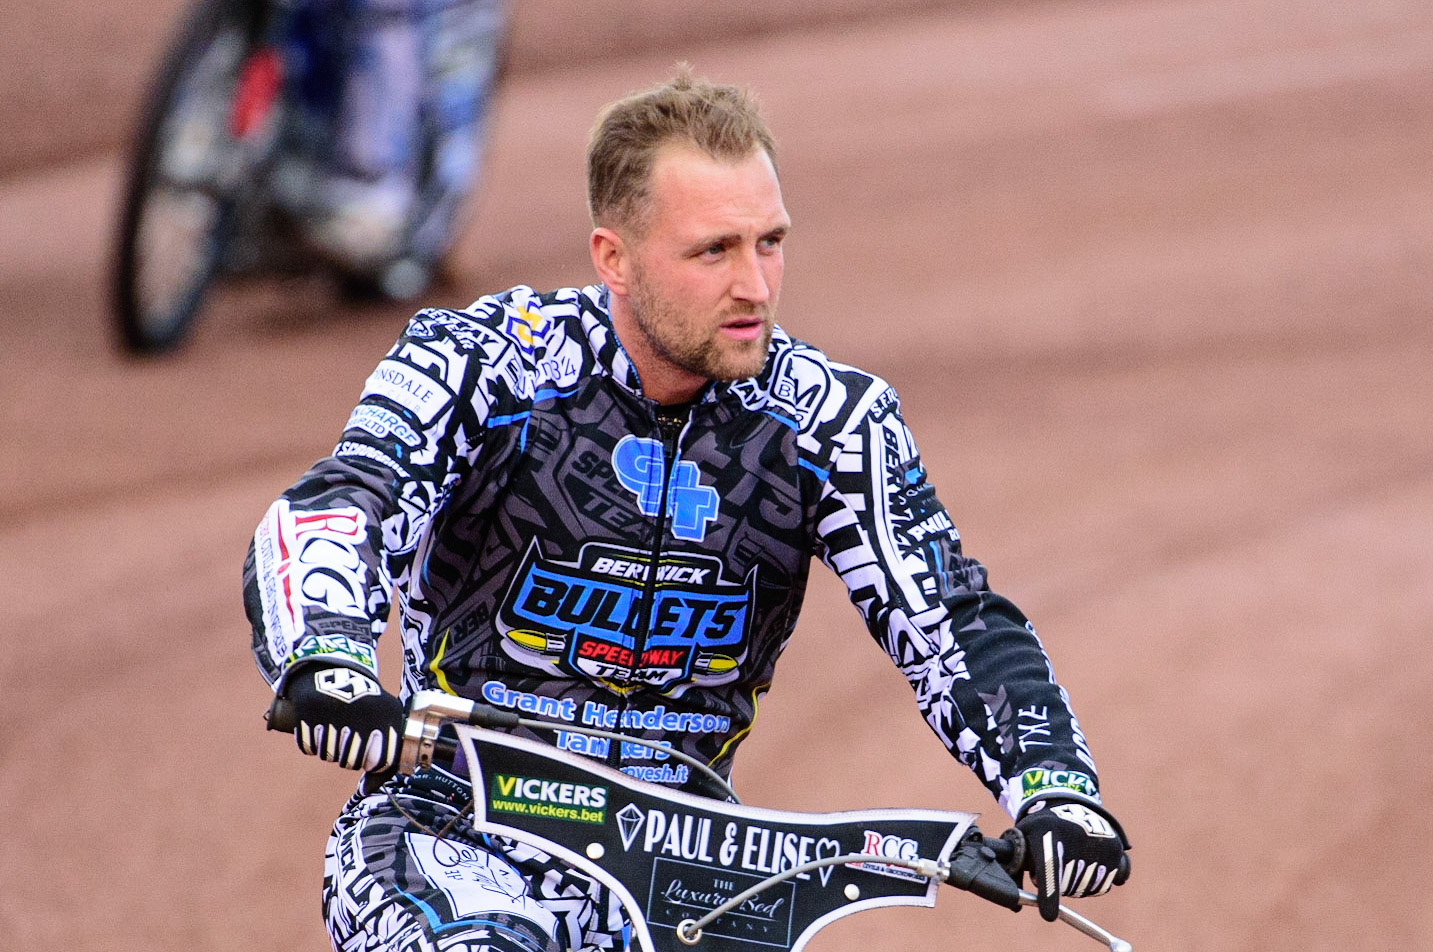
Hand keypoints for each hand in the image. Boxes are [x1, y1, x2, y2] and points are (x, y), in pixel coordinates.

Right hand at [281, 666, 403, 771]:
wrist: (333, 671)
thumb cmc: (363, 704)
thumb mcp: (384, 720)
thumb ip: (384, 755)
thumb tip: (367, 791)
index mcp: (385, 715)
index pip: (377, 762)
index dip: (371, 761)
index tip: (367, 750)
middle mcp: (360, 715)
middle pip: (350, 763)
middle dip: (347, 756)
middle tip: (347, 738)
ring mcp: (334, 714)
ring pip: (328, 756)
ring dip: (329, 748)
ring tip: (334, 728)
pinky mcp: (309, 712)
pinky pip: (308, 747)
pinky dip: (310, 740)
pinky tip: (319, 725)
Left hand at [1015, 798, 1129, 920]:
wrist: (1070, 804)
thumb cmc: (1041, 827)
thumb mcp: (1022, 837)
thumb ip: (1016, 868)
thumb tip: (1016, 904)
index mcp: (1049, 833)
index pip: (1050, 868)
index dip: (1049, 894)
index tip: (1048, 915)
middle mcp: (1078, 837)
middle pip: (1066, 886)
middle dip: (1055, 885)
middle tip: (1052, 866)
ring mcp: (1100, 844)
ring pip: (1085, 889)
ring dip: (1075, 884)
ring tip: (1068, 860)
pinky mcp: (1117, 852)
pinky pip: (1105, 885)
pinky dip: (1095, 882)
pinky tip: (1088, 864)